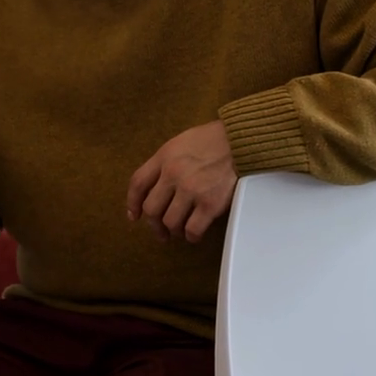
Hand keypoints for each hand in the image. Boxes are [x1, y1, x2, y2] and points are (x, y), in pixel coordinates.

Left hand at [126, 120, 238, 242]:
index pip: (137, 184)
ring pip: (170, 223)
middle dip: (154, 225)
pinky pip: (192, 230)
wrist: (242, 141)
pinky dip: (191, 236)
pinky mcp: (210, 204)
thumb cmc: (214, 140)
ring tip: (180, 231)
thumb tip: (157, 184)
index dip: (133, 203)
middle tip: (160, 231)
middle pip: (151, 209)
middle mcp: (173, 174)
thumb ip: (166, 161)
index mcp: (164, 157)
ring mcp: (191, 190)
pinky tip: (195, 234)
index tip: (135, 215)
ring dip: (173, 231)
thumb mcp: (181, 142)